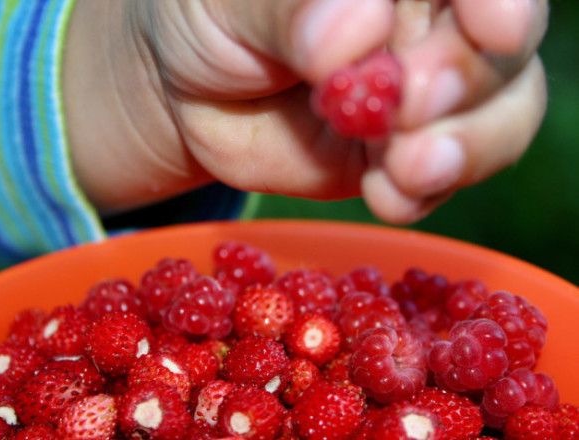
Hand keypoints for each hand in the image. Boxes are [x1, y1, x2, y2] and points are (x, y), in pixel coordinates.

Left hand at [63, 0, 547, 222]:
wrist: (191, 89)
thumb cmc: (211, 19)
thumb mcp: (233, 1)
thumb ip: (289, 8)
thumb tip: (354, 27)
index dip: (498, 0)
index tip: (493, 27)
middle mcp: (429, 23)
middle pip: (500, 49)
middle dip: (469, 80)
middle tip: (413, 104)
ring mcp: (422, 93)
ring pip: (498, 115)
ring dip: (465, 147)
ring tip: (405, 168)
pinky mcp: (403, 154)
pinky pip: (441, 176)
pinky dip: (423, 191)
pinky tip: (389, 195)